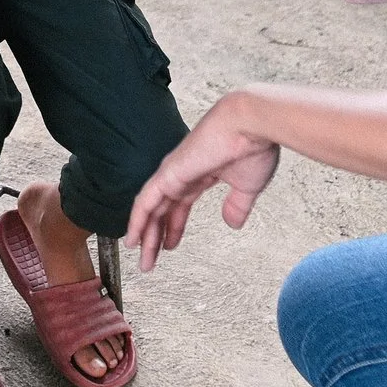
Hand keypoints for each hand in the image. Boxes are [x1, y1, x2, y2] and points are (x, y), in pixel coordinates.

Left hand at [125, 93, 281, 269]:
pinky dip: (138, 220)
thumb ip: (237, 205)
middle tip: (151, 262)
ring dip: (145, 235)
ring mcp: (174, 172)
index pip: (180, 204)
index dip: (174, 227)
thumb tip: (232, 223)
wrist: (251, 125)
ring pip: (152, 209)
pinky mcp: (169, 173)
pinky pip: (146, 200)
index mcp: (202, 173)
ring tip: (142, 260)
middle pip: (162, 210)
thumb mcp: (247, 186)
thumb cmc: (254, 147)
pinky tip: (133, 237)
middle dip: (156, 237)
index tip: (169, 246)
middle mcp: (183, 173)